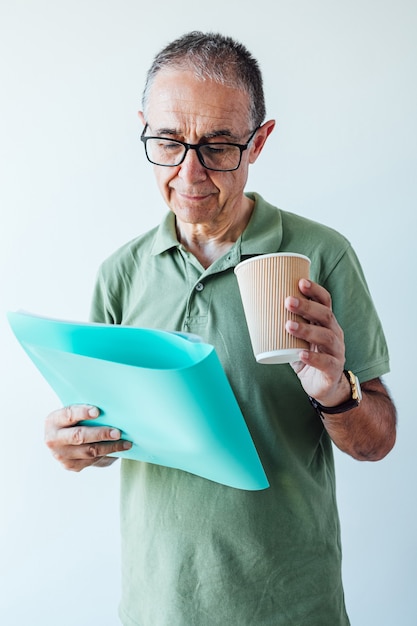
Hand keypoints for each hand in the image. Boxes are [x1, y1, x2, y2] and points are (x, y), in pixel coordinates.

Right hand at [44, 404, 131, 471]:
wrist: (66, 440)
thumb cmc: (76, 420)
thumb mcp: (75, 413)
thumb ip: (86, 410)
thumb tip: (110, 406)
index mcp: (53, 421)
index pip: (68, 415)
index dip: (82, 413)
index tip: (97, 411)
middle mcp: (53, 439)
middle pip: (79, 436)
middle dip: (100, 434)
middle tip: (118, 432)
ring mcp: (61, 455)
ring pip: (89, 451)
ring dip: (110, 447)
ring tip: (125, 443)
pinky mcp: (70, 466)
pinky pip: (92, 460)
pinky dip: (107, 454)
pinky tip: (119, 449)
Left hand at [285, 278, 349, 405]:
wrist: (323, 387)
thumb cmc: (307, 356)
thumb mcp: (297, 338)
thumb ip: (284, 324)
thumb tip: (255, 307)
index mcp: (326, 323)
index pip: (325, 301)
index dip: (315, 291)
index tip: (300, 282)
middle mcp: (334, 334)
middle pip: (325, 315)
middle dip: (307, 306)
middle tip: (287, 301)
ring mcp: (336, 352)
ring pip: (326, 337)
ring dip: (306, 330)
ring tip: (288, 325)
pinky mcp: (333, 370)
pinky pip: (326, 362)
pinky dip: (313, 357)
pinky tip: (301, 354)